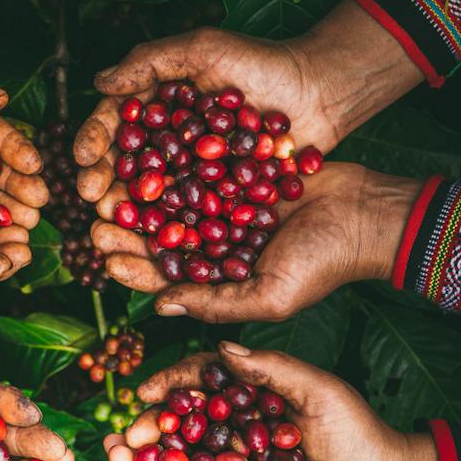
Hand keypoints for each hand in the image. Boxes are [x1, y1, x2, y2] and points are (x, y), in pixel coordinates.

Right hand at [73, 0, 423, 203]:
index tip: (82, 159)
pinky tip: (156, 243)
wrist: (318, 93)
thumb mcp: (203, 49)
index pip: (115, 126)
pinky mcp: (220, 199)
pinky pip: (191, 216)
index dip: (94, 143)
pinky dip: (173, 230)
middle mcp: (168, 144)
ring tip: (115, 224)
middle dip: (105, 185)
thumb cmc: (260, 63)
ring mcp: (192, 174)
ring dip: (130, 214)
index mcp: (155, 108)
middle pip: (126, 167)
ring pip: (153, 197)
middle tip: (94, 199)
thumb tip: (99, 83)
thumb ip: (151, 62)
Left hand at [87, 161, 421, 320]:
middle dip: (127, 229)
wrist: (366, 213)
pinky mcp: (236, 169)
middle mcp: (215, 242)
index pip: (164, 278)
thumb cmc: (324, 264)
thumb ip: (214, 303)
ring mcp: (224, 204)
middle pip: (159, 235)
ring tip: (108, 185)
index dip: (133, 270)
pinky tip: (143, 150)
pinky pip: (198, 163)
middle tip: (94, 220)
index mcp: (217, 278)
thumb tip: (158, 310)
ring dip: (140, 193)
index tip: (104, 261)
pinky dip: (171, 160)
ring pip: (171, 199)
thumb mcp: (269, 296)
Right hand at [125, 343, 443, 460]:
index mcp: (255, 393)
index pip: (203, 380)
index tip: (142, 393)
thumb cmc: (361, 434)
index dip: (171, 384)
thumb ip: (275, 369)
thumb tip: (222, 346)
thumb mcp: (321, 393)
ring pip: (192, 459)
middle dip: (154, 429)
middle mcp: (243, 426)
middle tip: (127, 441)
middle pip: (188, 422)